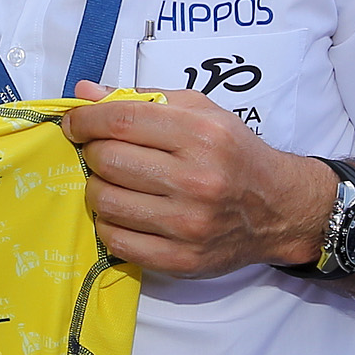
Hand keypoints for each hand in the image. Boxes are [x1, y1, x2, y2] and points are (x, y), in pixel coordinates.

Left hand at [62, 82, 337, 275]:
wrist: (279, 209)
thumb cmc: (234, 154)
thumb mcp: (201, 113)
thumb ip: (142, 99)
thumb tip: (85, 94)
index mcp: (201, 135)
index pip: (121, 121)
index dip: (85, 120)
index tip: (75, 124)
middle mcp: (196, 179)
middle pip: (107, 161)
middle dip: (93, 153)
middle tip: (102, 154)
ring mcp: (188, 224)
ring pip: (105, 202)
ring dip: (98, 189)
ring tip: (114, 183)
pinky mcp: (180, 259)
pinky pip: (116, 240)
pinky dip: (110, 224)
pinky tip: (125, 213)